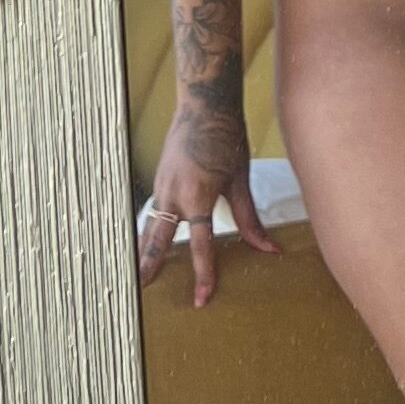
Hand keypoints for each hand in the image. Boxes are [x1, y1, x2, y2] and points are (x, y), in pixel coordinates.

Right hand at [139, 99, 281, 308]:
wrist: (203, 104)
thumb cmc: (226, 138)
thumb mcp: (240, 179)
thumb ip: (249, 218)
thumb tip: (268, 249)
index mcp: (198, 195)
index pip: (199, 244)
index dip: (202, 274)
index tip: (202, 299)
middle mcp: (174, 193)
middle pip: (157, 240)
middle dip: (148, 267)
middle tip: (141, 294)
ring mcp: (162, 186)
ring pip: (149, 227)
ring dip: (143, 252)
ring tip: (136, 278)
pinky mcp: (159, 180)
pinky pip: (152, 212)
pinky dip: (148, 232)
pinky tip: (147, 246)